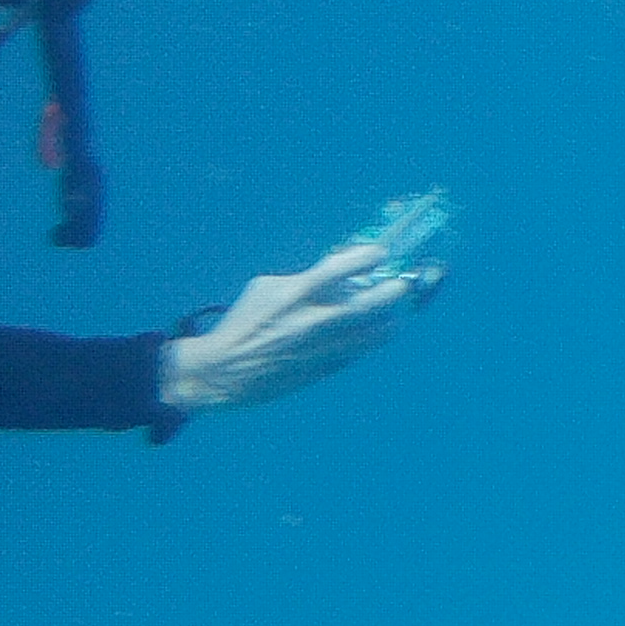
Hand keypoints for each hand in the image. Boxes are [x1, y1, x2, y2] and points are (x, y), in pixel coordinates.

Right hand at [158, 241, 425, 413]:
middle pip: (372, 302)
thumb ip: (303, 278)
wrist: (224, 371)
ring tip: (393, 314)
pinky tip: (368, 334)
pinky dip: (367, 341)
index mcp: (298, 293)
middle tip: (400, 283)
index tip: (380, 254)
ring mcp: (324, 347)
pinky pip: (359, 352)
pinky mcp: (326, 369)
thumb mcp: (268, 289)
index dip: (369, 257)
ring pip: (376, 334)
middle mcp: (316, 320)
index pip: (343, 267)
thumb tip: (336, 271)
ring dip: (390, 321)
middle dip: (394, 289)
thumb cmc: (244, 323)